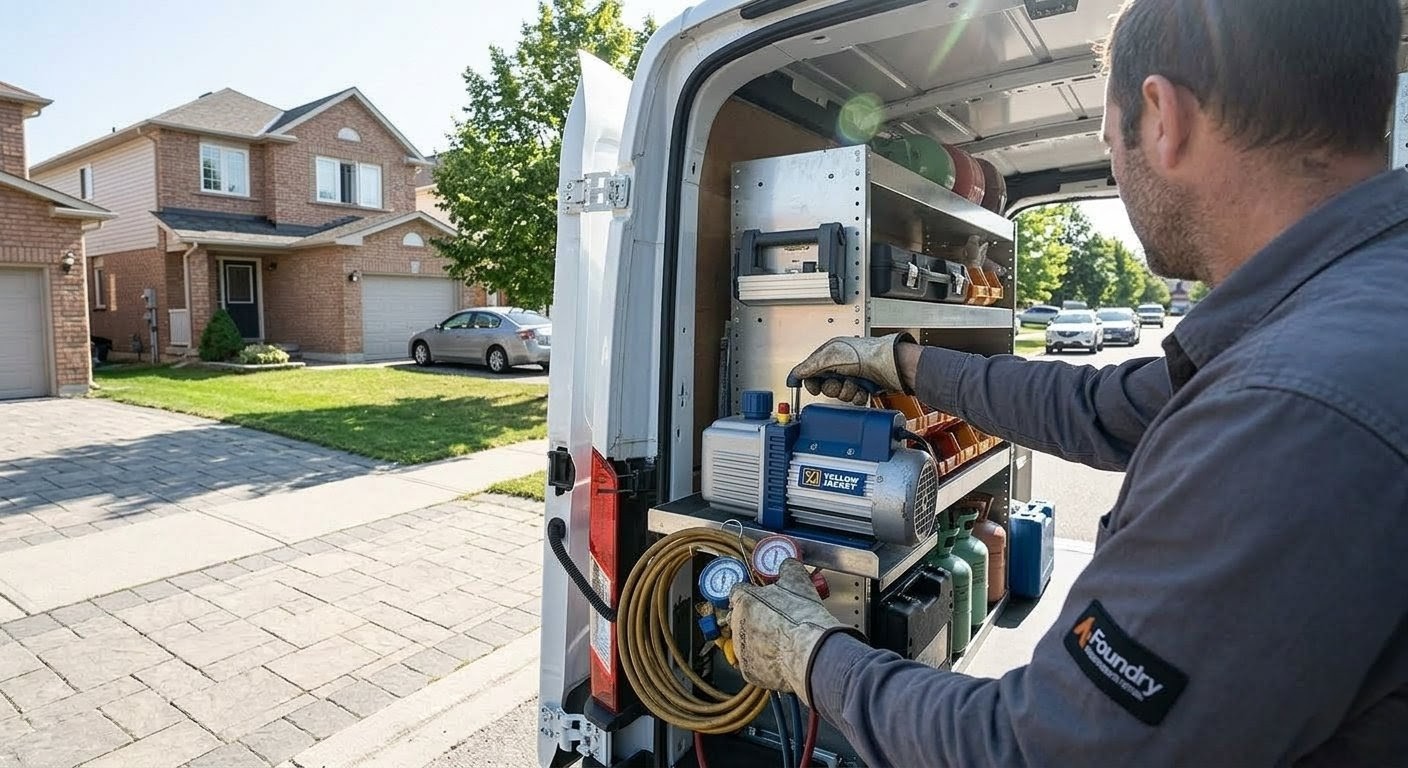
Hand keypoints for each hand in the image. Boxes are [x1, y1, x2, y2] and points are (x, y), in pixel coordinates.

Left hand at [729, 559, 861, 705]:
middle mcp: (737, 626)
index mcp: (744, 601)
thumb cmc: (803, 618)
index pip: (738, 591)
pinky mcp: (749, 671)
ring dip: (759, 640)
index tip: (761, 596)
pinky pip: (753, 664)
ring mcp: (741, 650)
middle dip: (755, 618)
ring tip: (782, 640)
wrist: (812, 652)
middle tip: (776, 620)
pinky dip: (764, 662)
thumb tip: (787, 565)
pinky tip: (781, 657)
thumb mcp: (798, 582)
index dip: (751, 593)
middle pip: (740, 618)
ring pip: (746, 642)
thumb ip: (788, 568)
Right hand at [788, 333, 919, 404]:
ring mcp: (853, 376)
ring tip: (856, 384)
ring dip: (847, 392)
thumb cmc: (866, 354)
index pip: (812, 371)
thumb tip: (795, 375)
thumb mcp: (830, 357)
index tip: (815, 387)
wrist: (890, 365)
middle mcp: (841, 364)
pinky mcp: (864, 387)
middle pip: (825, 386)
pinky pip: (853, 399)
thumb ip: (810, 366)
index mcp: (830, 353)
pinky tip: (863, 389)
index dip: (812, 382)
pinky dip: (857, 397)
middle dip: (833, 387)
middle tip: (841, 382)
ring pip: (839, 394)